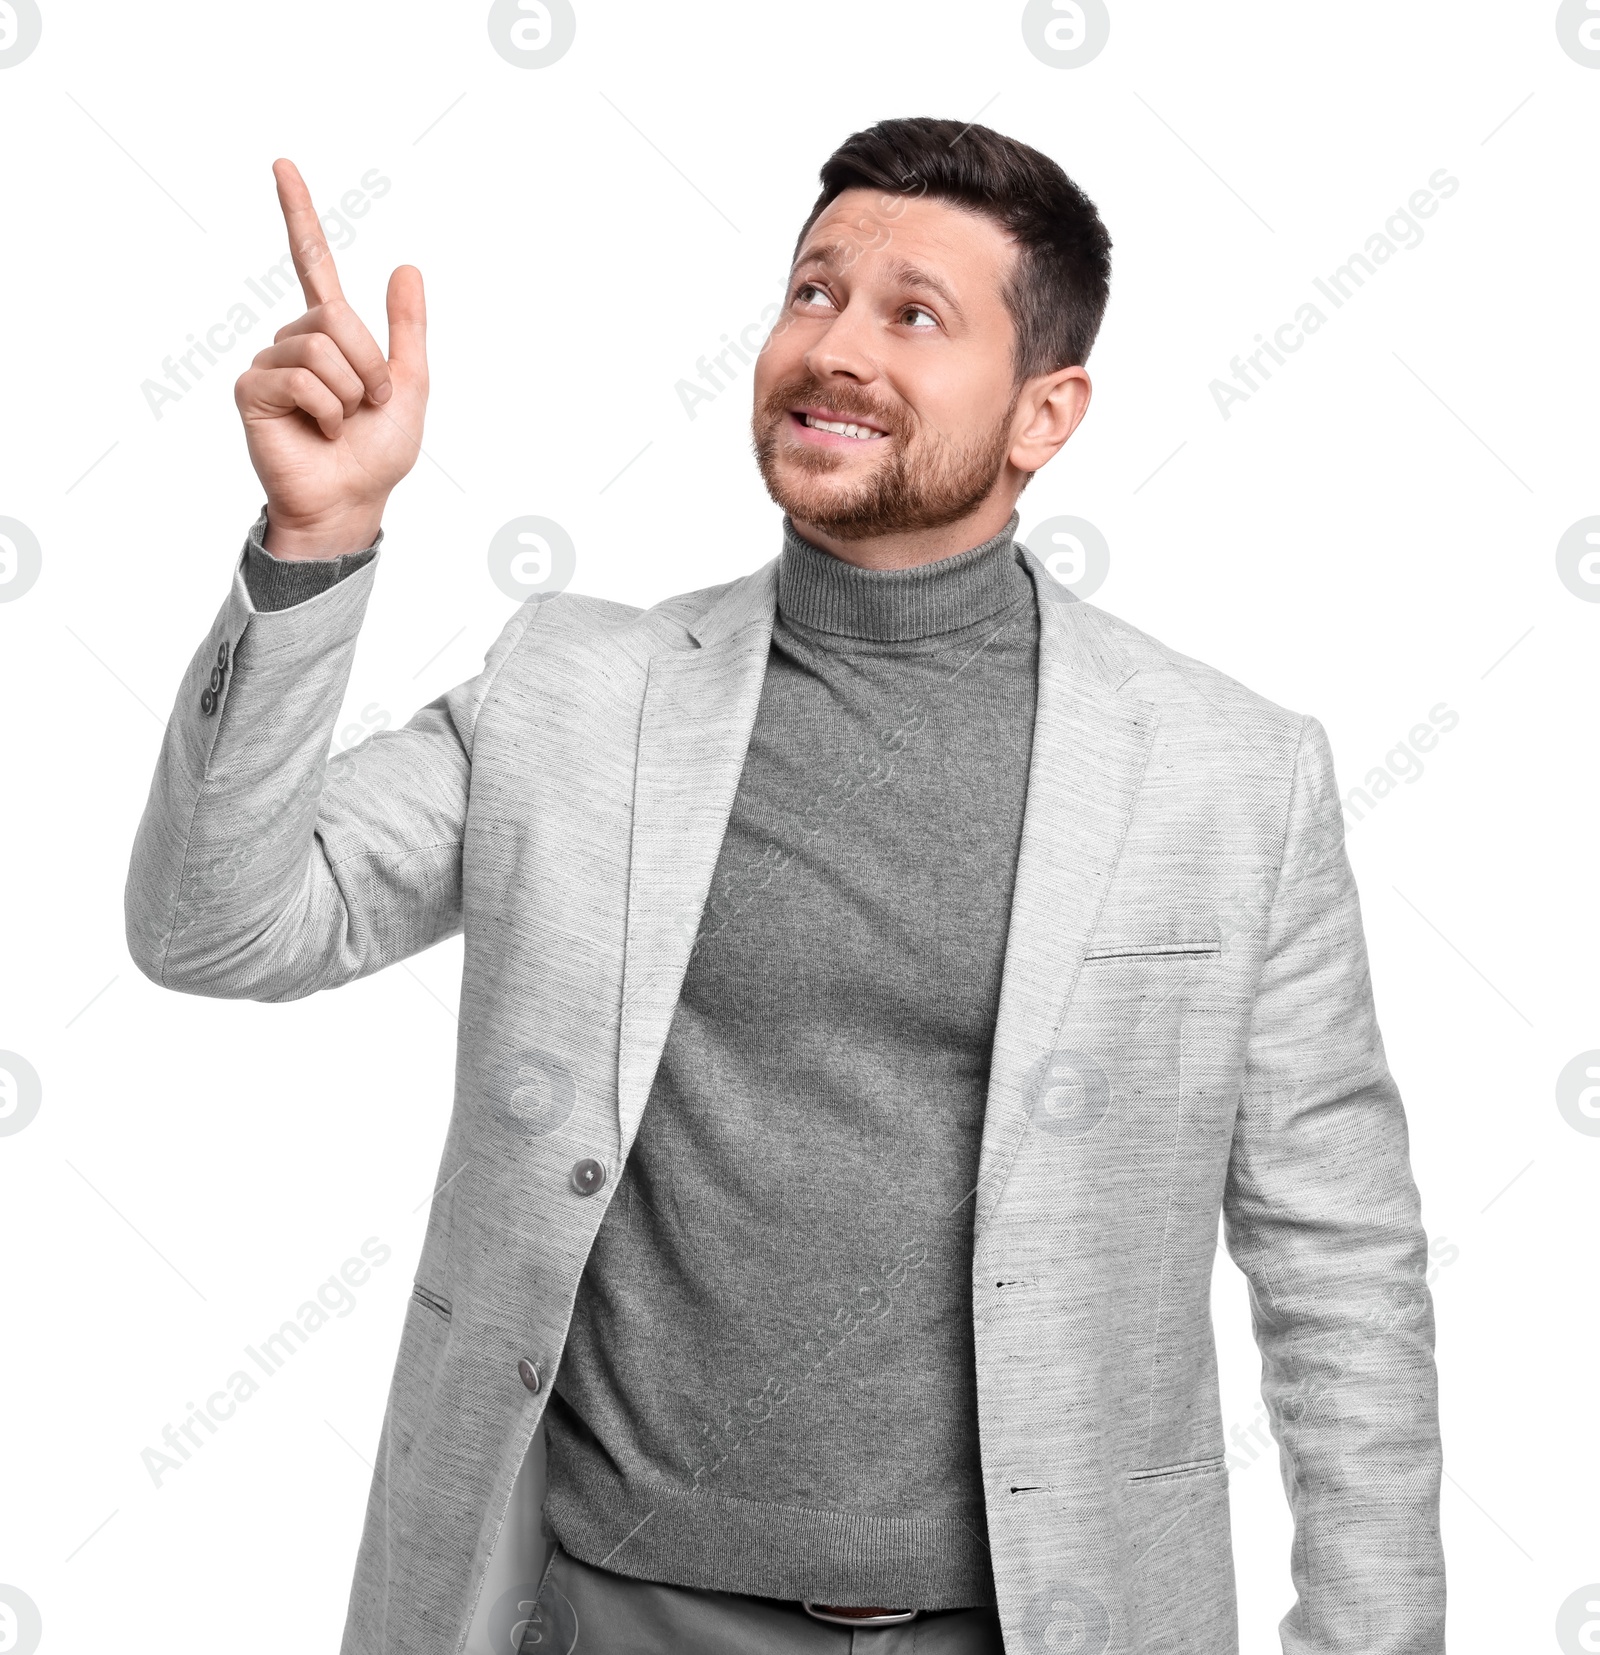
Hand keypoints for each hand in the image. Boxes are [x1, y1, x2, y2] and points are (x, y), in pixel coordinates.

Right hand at [234, 159, 427, 558]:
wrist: (351, 501)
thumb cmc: (377, 453)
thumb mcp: (409, 386)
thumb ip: (407, 329)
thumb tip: (406, 266)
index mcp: (332, 334)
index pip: (313, 264)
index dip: (299, 215)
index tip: (282, 165)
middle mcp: (295, 340)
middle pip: (336, 317)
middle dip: (368, 364)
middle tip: (369, 405)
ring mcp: (271, 363)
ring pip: (319, 347)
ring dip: (348, 390)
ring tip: (343, 421)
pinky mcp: (252, 390)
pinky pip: (298, 376)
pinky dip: (324, 408)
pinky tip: (320, 430)